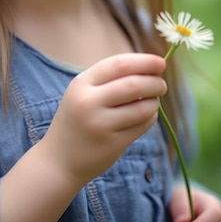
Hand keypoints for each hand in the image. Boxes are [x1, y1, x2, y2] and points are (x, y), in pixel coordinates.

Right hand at [41, 52, 166, 186]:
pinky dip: (150, 117)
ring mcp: (100, 125)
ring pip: (142, 107)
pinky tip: (146, 115)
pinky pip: (142, 126)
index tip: (161, 62)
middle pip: (133, 85)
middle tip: (162, 84)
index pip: (118, 64)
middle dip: (154, 82)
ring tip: (153, 101)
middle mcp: (89, 102)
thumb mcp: (82, 93)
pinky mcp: (112, 144)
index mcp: (81, 84)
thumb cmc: (77, 119)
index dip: (143, 61)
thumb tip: (151, 68)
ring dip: (154, 102)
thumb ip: (110, 79)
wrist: (58, 160)